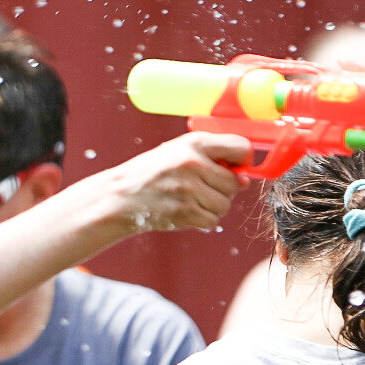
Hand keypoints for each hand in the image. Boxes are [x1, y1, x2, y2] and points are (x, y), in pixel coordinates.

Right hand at [101, 132, 248, 233]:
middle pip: (234, 183)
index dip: (242, 160)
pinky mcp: (186, 212)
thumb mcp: (176, 153)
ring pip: (225, 204)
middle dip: (222, 189)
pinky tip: (184, 211)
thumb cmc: (150, 173)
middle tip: (199, 188)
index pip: (241, 147)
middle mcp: (193, 163)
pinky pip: (213, 220)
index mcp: (193, 143)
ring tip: (188, 199)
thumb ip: (211, 159)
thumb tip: (245, 180)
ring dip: (211, 206)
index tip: (234, 167)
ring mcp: (190, 189)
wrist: (119, 197)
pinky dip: (202, 220)